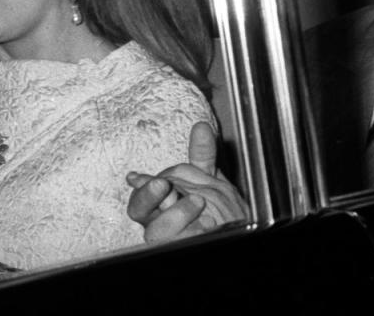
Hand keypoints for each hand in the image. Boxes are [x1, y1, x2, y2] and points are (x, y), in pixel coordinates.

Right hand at [126, 122, 247, 243]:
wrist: (235, 232)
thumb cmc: (218, 211)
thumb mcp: (211, 181)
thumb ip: (202, 158)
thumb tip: (201, 126)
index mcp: (159, 205)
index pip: (141, 195)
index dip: (142, 186)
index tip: (151, 178)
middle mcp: (158, 224)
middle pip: (138, 212)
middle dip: (147, 196)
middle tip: (162, 185)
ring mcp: (169, 240)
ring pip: (157, 231)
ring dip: (178, 213)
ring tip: (200, 202)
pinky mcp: (181, 248)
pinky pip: (180, 243)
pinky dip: (194, 231)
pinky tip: (209, 225)